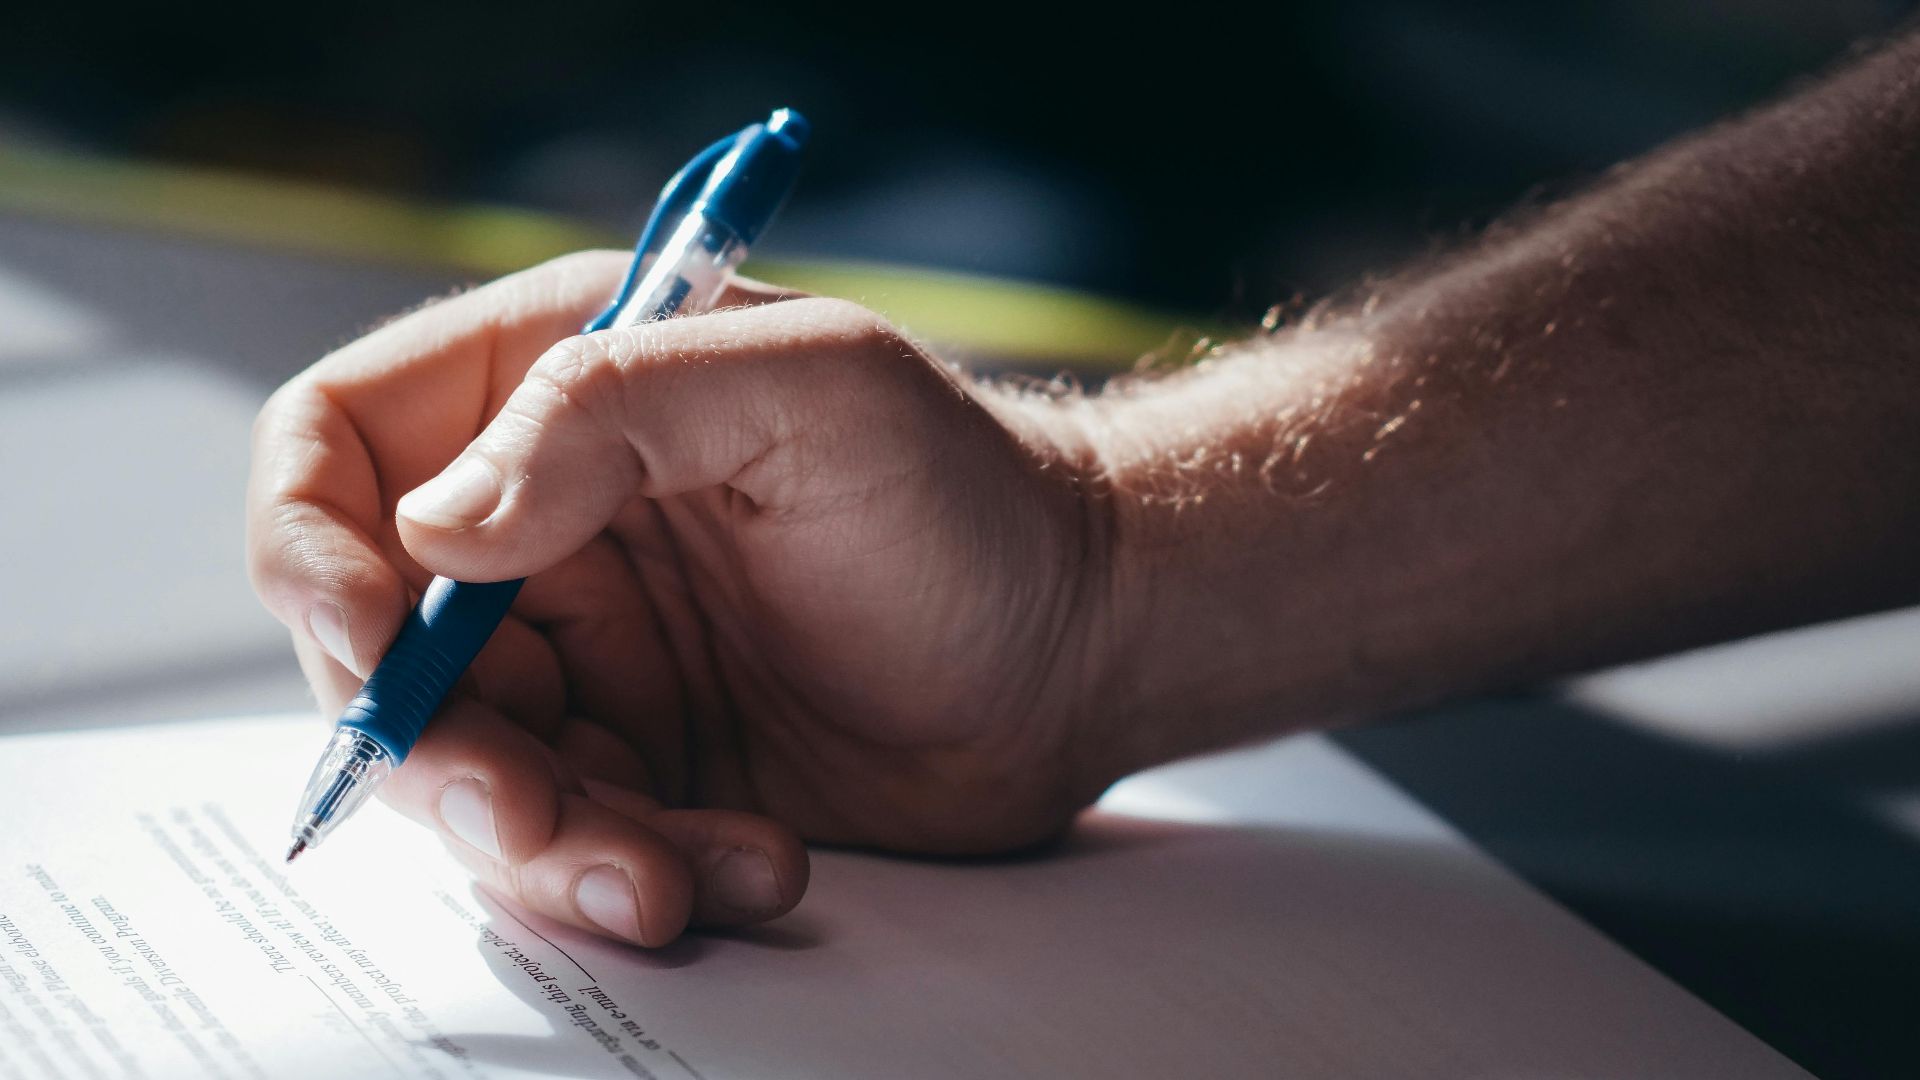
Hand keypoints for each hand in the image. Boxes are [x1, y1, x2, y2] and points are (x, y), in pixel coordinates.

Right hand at [247, 252, 1118, 946]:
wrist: (1080, 642)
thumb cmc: (967, 492)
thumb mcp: (811, 394)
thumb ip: (611, 411)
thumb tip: (436, 525)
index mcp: (557, 389)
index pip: (340, 442)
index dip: (310, 548)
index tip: (374, 648)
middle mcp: (545, 520)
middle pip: (377, 643)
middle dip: (433, 751)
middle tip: (528, 817)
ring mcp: (589, 651)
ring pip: (464, 768)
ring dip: (540, 845)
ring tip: (663, 879)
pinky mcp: (641, 759)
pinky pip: (569, 840)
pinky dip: (634, 874)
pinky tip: (751, 862)